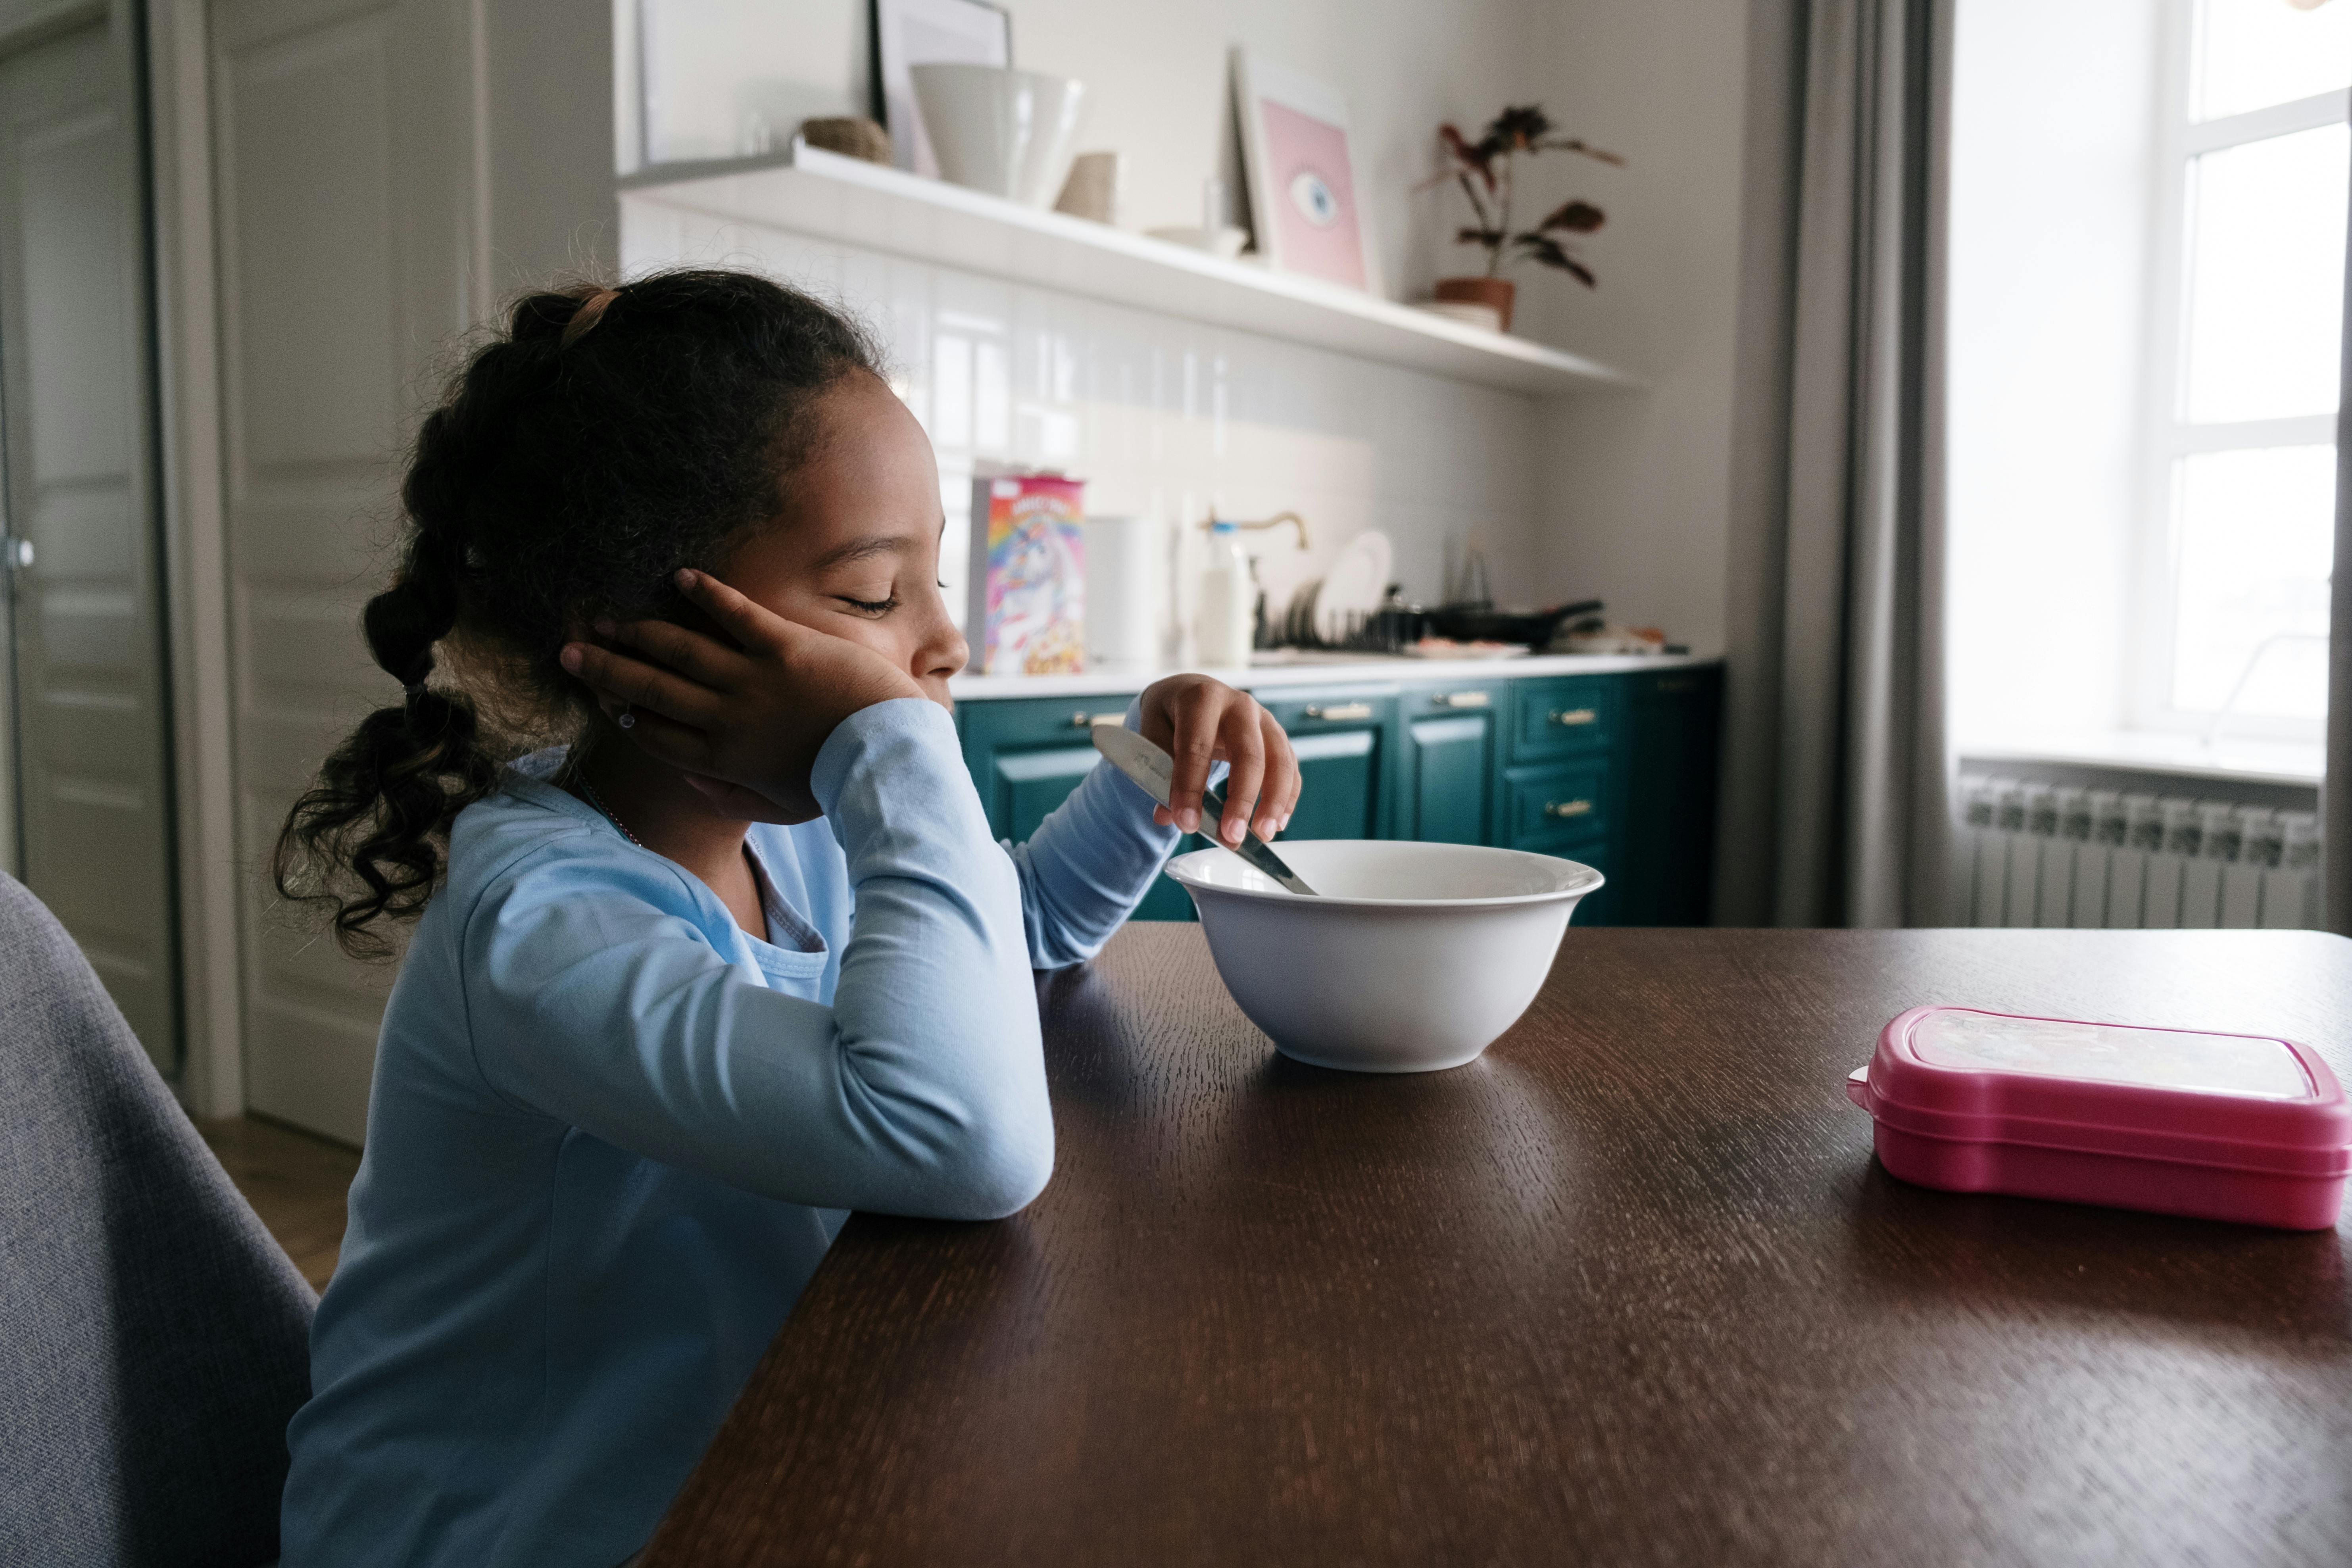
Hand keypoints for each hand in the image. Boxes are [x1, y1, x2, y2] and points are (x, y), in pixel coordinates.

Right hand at [559, 568, 923, 819]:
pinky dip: (707, 594)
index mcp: (723, 761)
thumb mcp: (783, 810)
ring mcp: (753, 679)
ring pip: (679, 649)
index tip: (600, 698)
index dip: (622, 713)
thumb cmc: (838, 783)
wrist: (887, 753)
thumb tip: (693, 785)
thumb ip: (734, 801)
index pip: (655, 734)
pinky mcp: (785, 646)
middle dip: (605, 670)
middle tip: (569, 651)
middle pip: (650, 689)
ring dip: (638, 631)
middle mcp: (726, 718)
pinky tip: (680, 577)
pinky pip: (735, 614)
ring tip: (606, 618)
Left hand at [1137, 675, 1300, 845]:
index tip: (1187, 823)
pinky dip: (1287, 798)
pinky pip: (1290, 768)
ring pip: (1279, 761)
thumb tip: (1167, 816)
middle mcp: (1239, 705)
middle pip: (1249, 754)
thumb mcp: (1153, 732)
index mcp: (1201, 698)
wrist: (1193, 692)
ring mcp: (1264, 720)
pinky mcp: (1278, 736)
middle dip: (1242, 800)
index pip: (1197, 747)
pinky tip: (1277, 824)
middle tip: (1232, 836)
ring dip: (1274, 802)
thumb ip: (1159, 771)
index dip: (1190, 787)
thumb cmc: (1172, 716)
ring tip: (1262, 835)